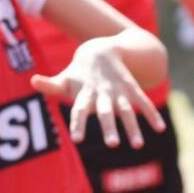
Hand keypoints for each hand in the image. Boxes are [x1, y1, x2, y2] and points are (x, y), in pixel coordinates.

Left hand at [31, 39, 165, 149]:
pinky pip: (143, 102)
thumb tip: (33, 80)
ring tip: (138, 145)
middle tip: (113, 145)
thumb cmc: (78, 72)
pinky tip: (160, 129)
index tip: (77, 139)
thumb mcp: (65, 78)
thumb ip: (51, 85)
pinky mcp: (131, 89)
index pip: (79, 110)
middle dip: (109, 127)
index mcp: (85, 92)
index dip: (78, 123)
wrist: (101, 48)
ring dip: (132, 127)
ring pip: (126, 110)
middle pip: (106, 112)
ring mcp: (118, 91)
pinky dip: (151, 115)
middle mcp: (102, 93)